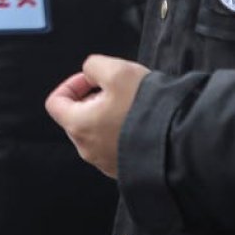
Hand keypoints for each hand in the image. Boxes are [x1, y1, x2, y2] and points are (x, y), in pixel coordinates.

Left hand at [44, 55, 149, 178]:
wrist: (179, 144)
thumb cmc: (145, 108)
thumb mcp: (117, 71)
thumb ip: (94, 66)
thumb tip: (90, 72)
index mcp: (77, 125)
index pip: (55, 102)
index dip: (72, 84)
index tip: (93, 78)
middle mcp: (86, 148)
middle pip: (76, 117)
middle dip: (92, 98)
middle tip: (116, 89)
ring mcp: (104, 162)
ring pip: (96, 131)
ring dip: (108, 114)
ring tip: (131, 104)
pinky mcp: (123, 169)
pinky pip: (113, 145)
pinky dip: (120, 131)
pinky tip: (140, 121)